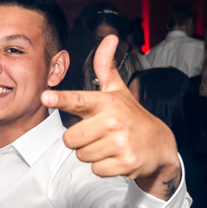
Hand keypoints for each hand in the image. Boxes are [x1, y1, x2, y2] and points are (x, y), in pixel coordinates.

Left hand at [41, 35, 181, 200]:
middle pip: (69, 139)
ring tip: (109, 145)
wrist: (160, 147)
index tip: (46, 96)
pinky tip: (116, 158)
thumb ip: (106, 67)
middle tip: (98, 135)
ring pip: (81, 155)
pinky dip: (103, 167)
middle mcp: (113, 121)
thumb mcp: (118, 91)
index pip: (79, 100)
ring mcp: (120, 142)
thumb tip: (109, 37)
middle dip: (79, 141)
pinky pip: (95, 170)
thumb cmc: (131, 117)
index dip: (61, 99)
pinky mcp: (125, 163)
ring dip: (91, 154)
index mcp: (107, 103)